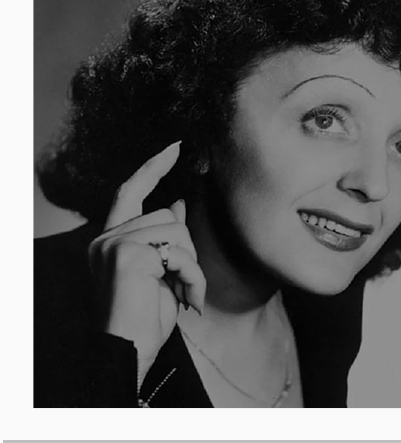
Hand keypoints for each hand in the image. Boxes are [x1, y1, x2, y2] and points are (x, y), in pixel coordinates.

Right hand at [88, 141, 205, 380]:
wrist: (129, 352)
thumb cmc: (145, 316)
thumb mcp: (160, 270)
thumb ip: (165, 235)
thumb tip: (178, 202)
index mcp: (111, 239)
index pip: (131, 191)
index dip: (152, 167)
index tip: (174, 148)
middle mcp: (106, 238)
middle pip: (168, 216)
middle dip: (187, 250)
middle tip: (185, 285)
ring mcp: (114, 244)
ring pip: (177, 231)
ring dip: (192, 266)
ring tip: (186, 294)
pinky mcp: (127, 255)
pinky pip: (180, 252)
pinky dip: (193, 277)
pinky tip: (188, 300)